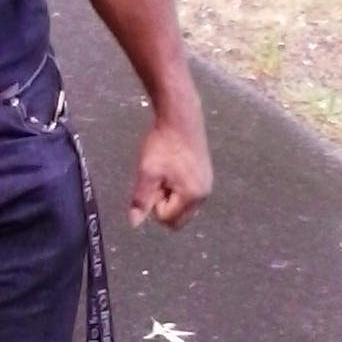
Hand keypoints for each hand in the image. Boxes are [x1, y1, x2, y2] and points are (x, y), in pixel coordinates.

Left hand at [128, 113, 211, 230]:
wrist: (181, 118)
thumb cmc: (163, 144)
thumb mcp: (147, 172)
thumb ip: (141, 200)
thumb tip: (134, 223)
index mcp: (192, 196)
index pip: (166, 218)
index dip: (154, 202)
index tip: (154, 181)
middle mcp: (204, 195)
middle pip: (177, 218)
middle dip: (164, 204)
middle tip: (158, 180)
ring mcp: (207, 186)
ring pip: (182, 207)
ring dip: (170, 196)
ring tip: (165, 174)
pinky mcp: (206, 177)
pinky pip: (188, 196)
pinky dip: (177, 189)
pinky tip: (173, 170)